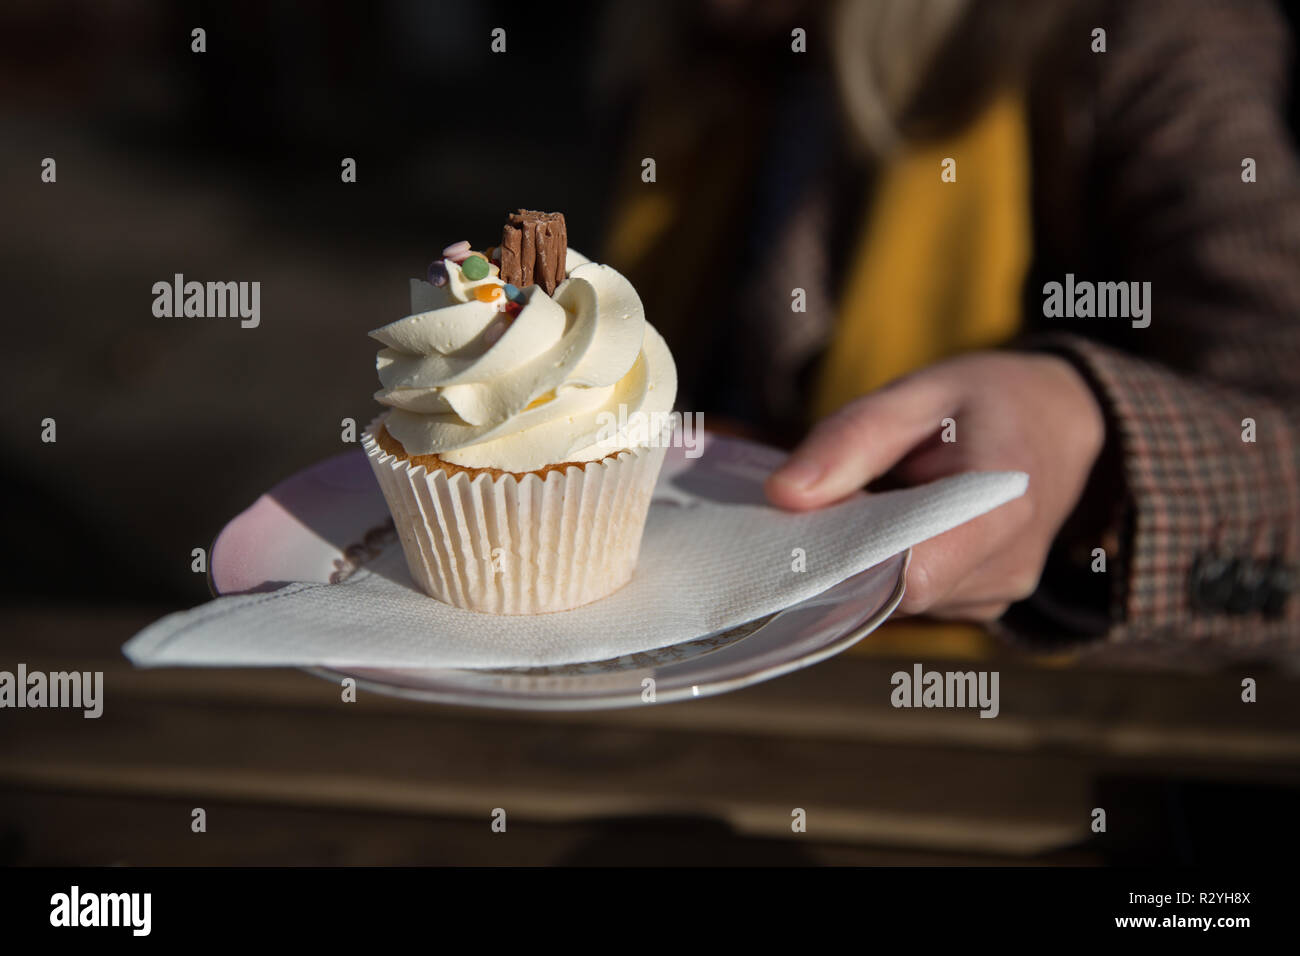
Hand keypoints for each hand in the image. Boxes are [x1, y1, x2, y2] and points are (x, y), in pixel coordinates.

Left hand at [765, 352, 1106, 620]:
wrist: (1063, 422)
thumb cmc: (988, 400)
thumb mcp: (919, 393)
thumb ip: (852, 440)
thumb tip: (783, 495)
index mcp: (1002, 508)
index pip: (911, 573)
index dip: (849, 556)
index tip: (808, 522)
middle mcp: (1006, 567)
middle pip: (896, 590)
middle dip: (849, 550)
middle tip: (832, 497)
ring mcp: (997, 595)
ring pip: (898, 599)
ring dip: (869, 557)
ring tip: (879, 498)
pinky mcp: (982, 605)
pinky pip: (915, 597)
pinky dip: (891, 565)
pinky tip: (897, 522)